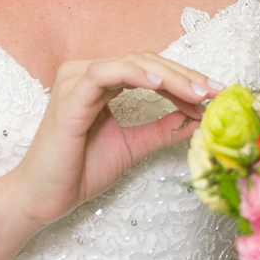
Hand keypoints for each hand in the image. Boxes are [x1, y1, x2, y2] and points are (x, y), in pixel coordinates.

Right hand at [10, 52, 221, 226]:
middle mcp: (87, 73)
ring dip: (170, 76)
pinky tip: (161, 84)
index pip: (151, 68)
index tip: (215, 95)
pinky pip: (106, 73)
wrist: (44, 199)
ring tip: (197, 92)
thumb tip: (197, 118)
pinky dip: (135, 74)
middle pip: (146, 60)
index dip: (185, 79)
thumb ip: (161, 129)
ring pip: (132, 62)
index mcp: (101, 81)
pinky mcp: (70, 96)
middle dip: (185, 76)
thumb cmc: (80, 171)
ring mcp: (76, 81)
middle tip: (214, 91)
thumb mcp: (133, 146)